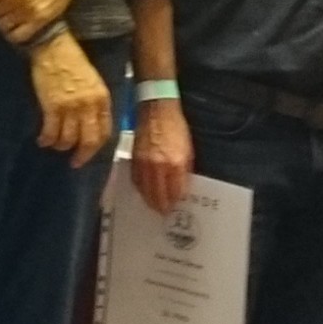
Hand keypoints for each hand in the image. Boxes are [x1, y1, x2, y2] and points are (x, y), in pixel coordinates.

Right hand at [28, 35, 112, 166]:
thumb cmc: (73, 61)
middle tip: (75, 162)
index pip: (104, 131)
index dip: (96, 146)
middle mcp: (89, 106)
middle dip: (82, 155)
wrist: (54, 47)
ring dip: (61, 146)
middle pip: (89, 140)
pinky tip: (42, 140)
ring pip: (68, 139)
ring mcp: (70, 107)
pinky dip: (47, 139)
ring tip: (55, 145)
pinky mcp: (52, 106)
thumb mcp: (93, 81)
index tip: (89, 152)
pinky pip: (51, 131)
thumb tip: (91, 123)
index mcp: (102, 98)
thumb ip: (95, 102)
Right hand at [131, 96, 191, 211]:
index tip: (178, 205)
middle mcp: (158, 167)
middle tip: (166, 212)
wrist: (155, 110)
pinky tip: (146, 193)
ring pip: (146, 193)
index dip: (177, 201)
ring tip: (156, 206)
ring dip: (152, 202)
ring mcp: (144, 165)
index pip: (176, 193)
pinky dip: (142, 190)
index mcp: (175, 164)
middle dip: (164, 207)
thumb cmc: (176, 128)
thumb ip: (184, 171)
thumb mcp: (188, 150)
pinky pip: (137, 183)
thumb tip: (181, 188)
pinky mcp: (134, 161)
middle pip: (159, 197)